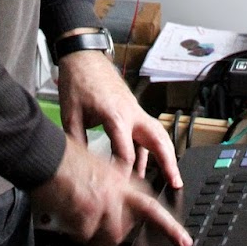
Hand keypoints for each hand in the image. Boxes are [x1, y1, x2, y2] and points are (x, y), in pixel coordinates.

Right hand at [31, 132, 191, 245]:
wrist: (46, 154)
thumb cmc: (65, 160)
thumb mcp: (98, 170)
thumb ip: (111, 189)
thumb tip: (115, 213)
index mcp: (122, 179)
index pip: (151, 205)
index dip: (169, 225)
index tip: (182, 239)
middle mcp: (117, 189)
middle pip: (131, 226)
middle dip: (119, 238)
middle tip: (110, 244)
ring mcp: (104, 200)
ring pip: (110, 236)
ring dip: (96, 241)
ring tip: (84, 235)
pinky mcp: (87, 210)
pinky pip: (85, 235)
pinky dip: (75, 232)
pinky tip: (68, 220)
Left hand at [55, 50, 182, 187]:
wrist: (82, 55)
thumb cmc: (77, 81)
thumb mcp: (70, 114)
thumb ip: (78, 142)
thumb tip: (81, 166)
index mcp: (116, 116)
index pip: (127, 153)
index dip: (125, 174)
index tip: (123, 190)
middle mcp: (131, 112)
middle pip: (157, 140)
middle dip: (168, 162)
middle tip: (176, 182)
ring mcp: (134, 109)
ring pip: (157, 133)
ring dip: (166, 154)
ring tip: (171, 176)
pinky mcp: (132, 107)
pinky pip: (147, 130)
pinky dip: (150, 147)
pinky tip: (146, 163)